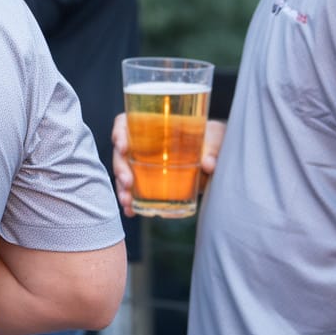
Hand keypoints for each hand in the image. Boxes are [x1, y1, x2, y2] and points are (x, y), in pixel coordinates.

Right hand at [110, 113, 224, 216]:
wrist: (216, 155)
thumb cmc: (211, 138)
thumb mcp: (214, 137)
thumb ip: (212, 148)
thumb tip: (208, 164)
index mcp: (153, 125)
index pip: (125, 123)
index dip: (119, 133)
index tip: (123, 147)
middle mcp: (143, 143)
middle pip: (121, 152)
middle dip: (120, 168)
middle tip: (128, 182)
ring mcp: (145, 164)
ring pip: (124, 173)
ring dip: (122, 188)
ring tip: (127, 201)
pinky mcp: (151, 182)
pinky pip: (134, 190)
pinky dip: (131, 201)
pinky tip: (131, 211)